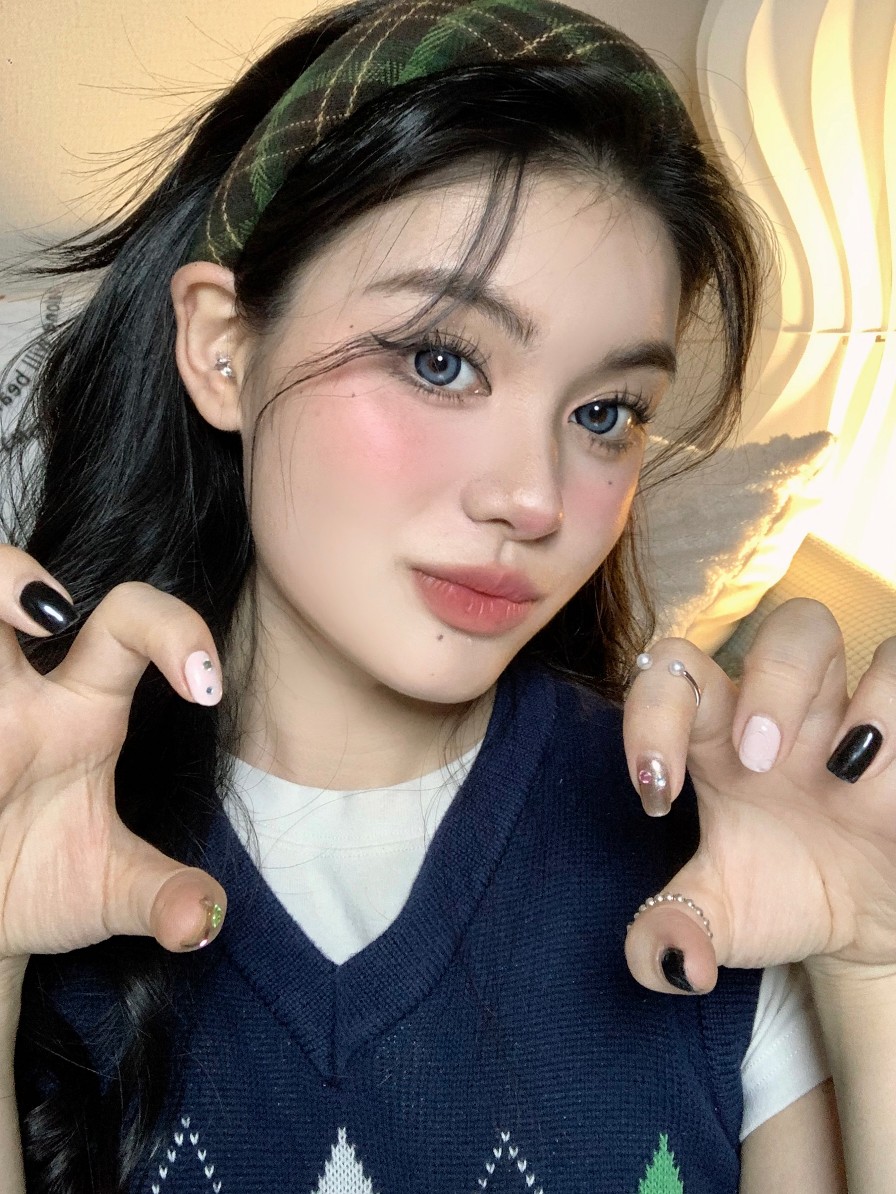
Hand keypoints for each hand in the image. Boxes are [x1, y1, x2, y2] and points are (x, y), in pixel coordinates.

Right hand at [0, 544, 226, 960]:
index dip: (175, 631)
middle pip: (9, 586)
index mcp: (82, 710)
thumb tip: (202, 922)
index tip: (204, 690)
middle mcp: (16, 694)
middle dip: (8, 572)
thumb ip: (164, 898)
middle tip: (43, 614)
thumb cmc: (39, 889)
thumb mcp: (109, 894)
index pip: (130, 625)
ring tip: (4, 623)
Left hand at [621, 598, 895, 993]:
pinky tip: (888, 792)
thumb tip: (671, 965)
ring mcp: (866, 726)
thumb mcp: (721, 921)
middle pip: (795, 627)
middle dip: (777, 680)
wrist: (860, 930)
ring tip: (844, 774)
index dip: (651, 715)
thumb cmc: (781, 897)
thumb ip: (673, 935)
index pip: (676, 675)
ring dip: (869, 702)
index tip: (654, 795)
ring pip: (886, 655)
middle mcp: (798, 714)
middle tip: (760, 760)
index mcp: (724, 736)